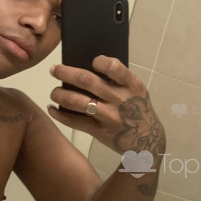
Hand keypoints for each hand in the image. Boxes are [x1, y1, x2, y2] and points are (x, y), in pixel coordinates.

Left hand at [48, 57, 165, 161]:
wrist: (147, 139)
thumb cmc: (137, 108)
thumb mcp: (135, 90)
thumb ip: (117, 79)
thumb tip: (85, 65)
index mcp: (132, 85)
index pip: (114, 67)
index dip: (99, 61)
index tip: (91, 62)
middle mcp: (120, 99)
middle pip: (87, 81)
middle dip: (66, 72)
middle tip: (53, 70)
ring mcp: (109, 116)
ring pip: (77, 102)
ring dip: (60, 95)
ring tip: (54, 92)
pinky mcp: (100, 131)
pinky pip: (74, 122)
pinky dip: (59, 115)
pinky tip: (53, 109)